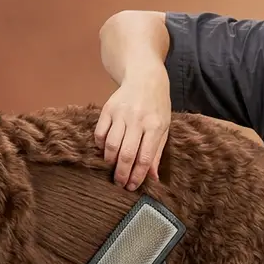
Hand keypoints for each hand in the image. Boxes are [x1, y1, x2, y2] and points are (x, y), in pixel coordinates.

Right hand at [94, 67, 170, 189]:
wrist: (145, 77)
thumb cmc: (157, 105)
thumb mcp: (164, 127)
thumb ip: (157, 152)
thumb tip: (152, 177)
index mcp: (155, 126)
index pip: (145, 158)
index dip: (137, 176)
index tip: (132, 187)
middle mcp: (137, 119)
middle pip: (126, 154)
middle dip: (121, 173)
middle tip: (120, 184)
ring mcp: (120, 113)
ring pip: (111, 145)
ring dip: (110, 162)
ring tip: (113, 169)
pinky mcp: (107, 109)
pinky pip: (100, 133)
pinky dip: (101, 146)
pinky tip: (106, 151)